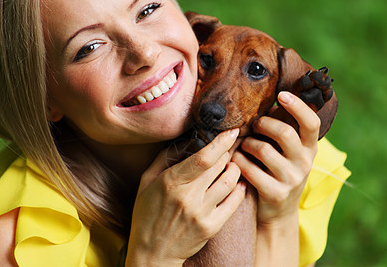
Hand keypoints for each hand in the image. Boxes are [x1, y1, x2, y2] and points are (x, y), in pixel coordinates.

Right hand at [126, 129, 245, 265]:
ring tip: (232, 167)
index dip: (221, 142)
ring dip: (235, 170)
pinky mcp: (211, 227)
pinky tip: (239, 185)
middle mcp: (187, 197)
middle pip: (219, 166)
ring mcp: (201, 213)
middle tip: (229, 150)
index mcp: (171, 182)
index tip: (231, 132)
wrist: (151, 253)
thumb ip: (164, 158)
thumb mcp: (146, 182)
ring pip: (230, 182)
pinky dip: (240, 190)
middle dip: (228, 154)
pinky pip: (234, 203)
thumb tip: (185, 139)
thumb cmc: (147, 214)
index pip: (203, 157)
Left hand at [232, 91, 319, 225]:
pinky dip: (239, 161)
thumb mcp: (288, 151)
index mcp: (309, 147)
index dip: (298, 106)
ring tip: (244, 145)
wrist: (279, 212)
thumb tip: (268, 100)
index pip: (312, 122)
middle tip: (254, 124)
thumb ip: (282, 129)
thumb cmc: (278, 170)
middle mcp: (305, 162)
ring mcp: (292, 179)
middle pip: (284, 133)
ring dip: (248, 144)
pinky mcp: (276, 194)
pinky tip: (236, 159)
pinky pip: (251, 169)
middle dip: (263, 124)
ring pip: (263, 150)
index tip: (281, 94)